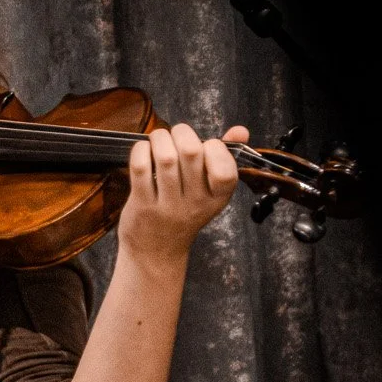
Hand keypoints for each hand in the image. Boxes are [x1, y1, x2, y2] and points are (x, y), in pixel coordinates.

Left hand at [118, 122, 244, 264]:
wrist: (157, 251)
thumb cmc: (184, 212)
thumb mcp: (211, 192)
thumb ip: (225, 158)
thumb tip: (241, 131)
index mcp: (218, 198)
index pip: (225, 169)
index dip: (214, 147)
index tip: (204, 146)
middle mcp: (195, 203)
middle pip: (191, 153)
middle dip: (181, 132)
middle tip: (175, 134)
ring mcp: (168, 205)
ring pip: (165, 158)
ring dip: (159, 138)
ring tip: (158, 139)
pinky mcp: (142, 205)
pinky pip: (141, 168)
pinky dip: (140, 150)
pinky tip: (143, 150)